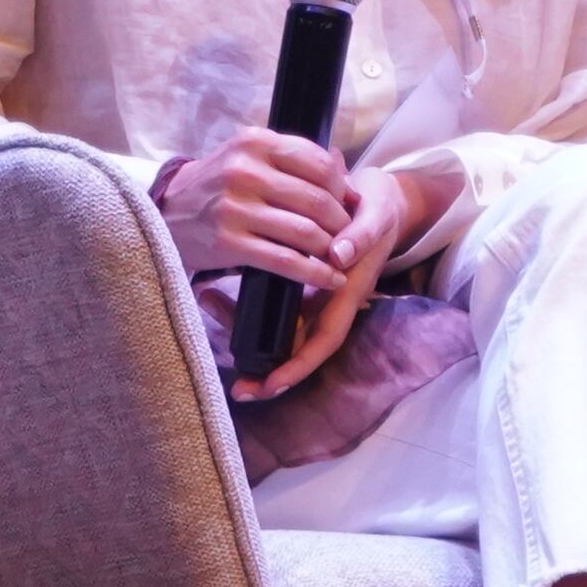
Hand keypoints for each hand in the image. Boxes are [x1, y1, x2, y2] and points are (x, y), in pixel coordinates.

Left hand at [214, 158, 440, 402]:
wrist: (376, 198)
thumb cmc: (377, 209)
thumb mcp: (375, 216)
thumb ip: (361, 235)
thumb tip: (337, 256)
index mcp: (348, 292)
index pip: (325, 339)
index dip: (300, 365)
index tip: (272, 385)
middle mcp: (329, 300)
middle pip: (297, 344)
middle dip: (270, 371)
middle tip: (240, 388)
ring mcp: (311, 293)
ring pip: (279, 326)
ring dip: (245, 331)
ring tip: (209, 316)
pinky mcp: (295, 279)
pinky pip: (268, 301)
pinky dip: (241, 304)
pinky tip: (212, 295)